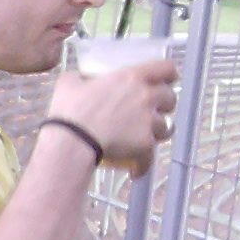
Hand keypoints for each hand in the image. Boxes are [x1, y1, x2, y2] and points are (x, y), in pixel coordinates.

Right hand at [46, 60, 177, 173]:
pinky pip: (150, 157)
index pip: (165, 68)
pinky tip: (135, 170)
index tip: (166, 79)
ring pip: (166, 127)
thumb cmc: (70, 109)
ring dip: (158, 132)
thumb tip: (81, 78)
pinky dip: (143, 164)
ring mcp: (149, 122)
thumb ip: (80, 77)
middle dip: (164, 104)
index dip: (169, 74)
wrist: (73, 140)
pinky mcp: (146, 145)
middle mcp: (146, 98)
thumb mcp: (68, 83)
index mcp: (132, 78)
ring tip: (143, 138)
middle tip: (150, 110)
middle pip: (170, 98)